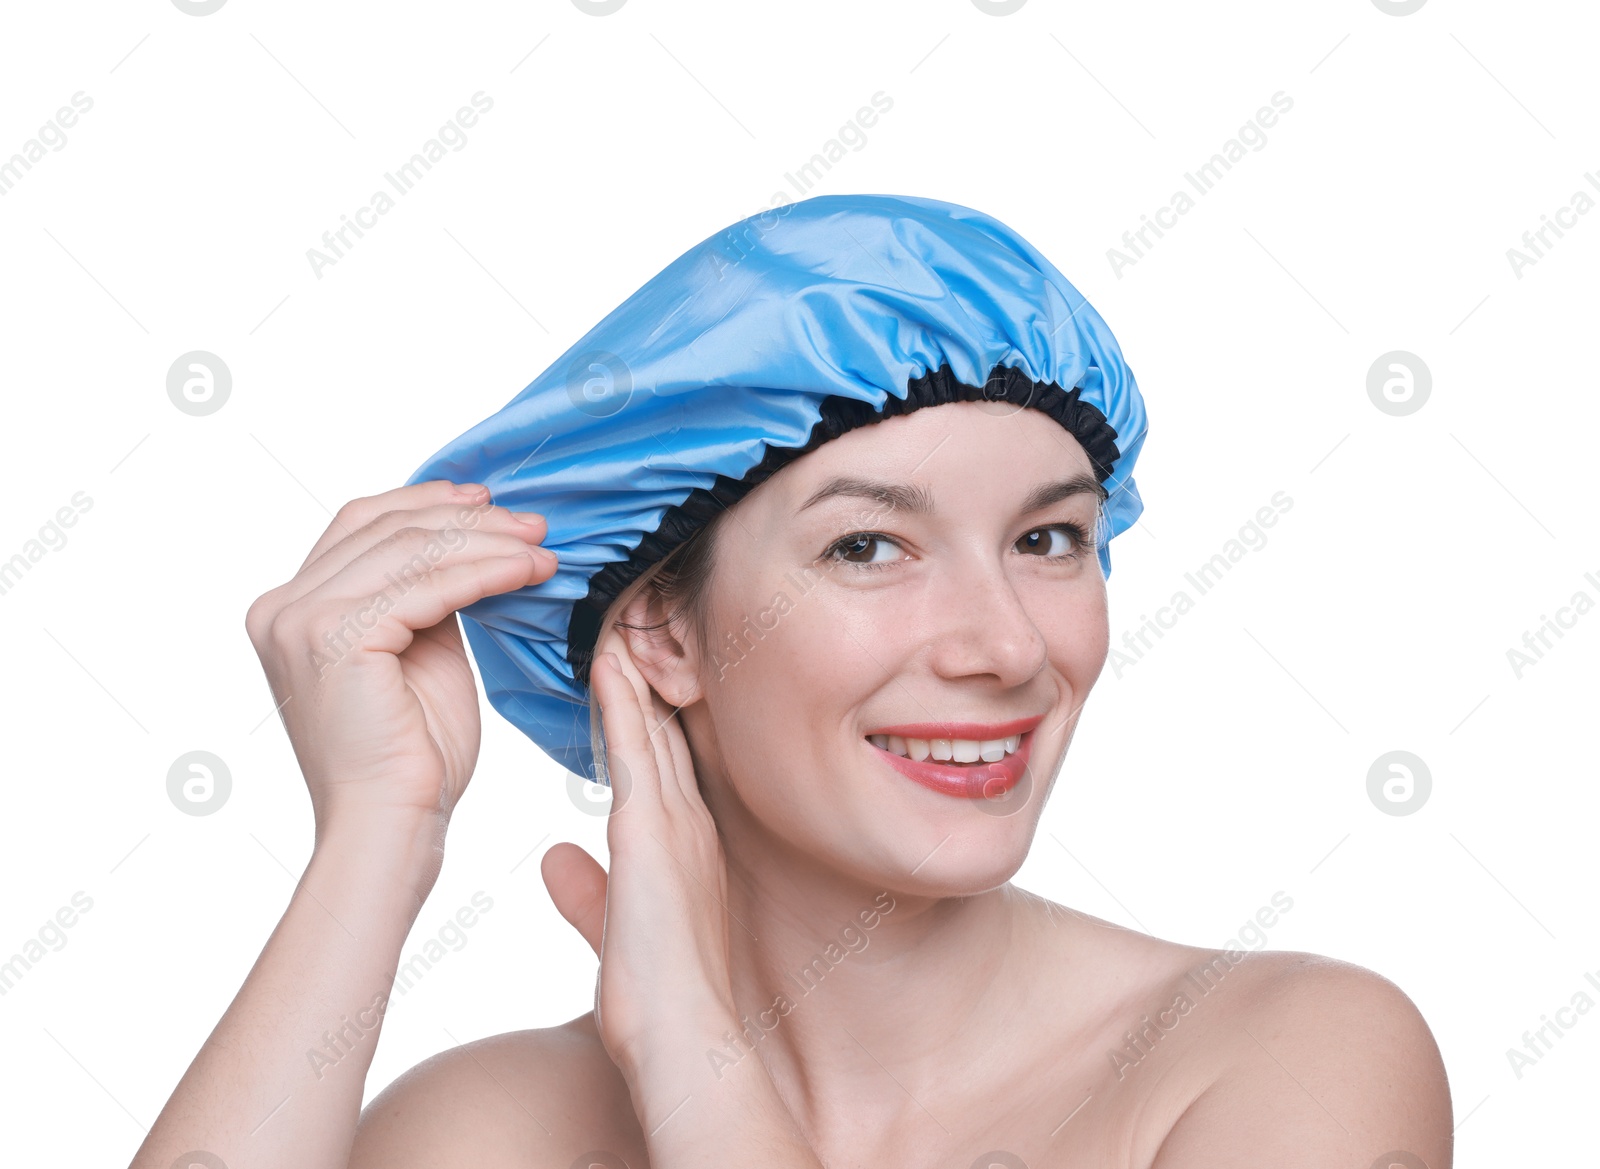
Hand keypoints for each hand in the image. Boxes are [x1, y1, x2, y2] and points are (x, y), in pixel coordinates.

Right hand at [244, 479, 556, 836]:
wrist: (392, 825)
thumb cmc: (412, 756)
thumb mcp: (419, 653)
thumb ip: (424, 597)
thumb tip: (468, 544)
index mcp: (290, 608)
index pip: (361, 525)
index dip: (427, 502)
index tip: (488, 500)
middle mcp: (281, 608)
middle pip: (387, 529)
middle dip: (469, 520)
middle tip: (533, 524)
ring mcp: (300, 620)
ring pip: (411, 550)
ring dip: (487, 543)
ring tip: (542, 549)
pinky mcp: (333, 638)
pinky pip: (428, 586)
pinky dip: (485, 573)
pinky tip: (527, 573)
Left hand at [542, 631, 738, 1077]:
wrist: (683, 1038)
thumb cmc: (656, 1000)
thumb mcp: (613, 930)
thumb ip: (585, 890)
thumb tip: (554, 862)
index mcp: (680, 844)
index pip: (659, 759)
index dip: (642, 709)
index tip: (622, 662)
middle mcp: (685, 821)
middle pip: (662, 728)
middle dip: (644, 672)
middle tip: (626, 614)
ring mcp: (674, 822)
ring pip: (652, 724)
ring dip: (633, 668)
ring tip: (616, 614)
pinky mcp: (651, 832)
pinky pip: (637, 748)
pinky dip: (623, 701)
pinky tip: (606, 660)